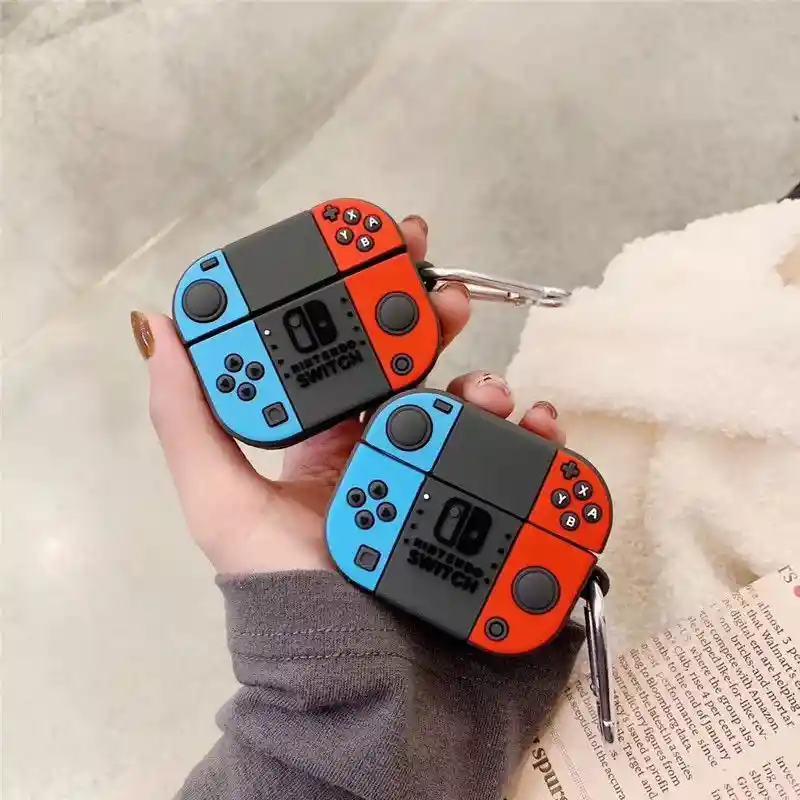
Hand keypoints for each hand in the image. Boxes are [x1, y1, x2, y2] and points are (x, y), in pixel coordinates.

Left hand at [132, 216, 564, 574]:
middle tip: (446, 297)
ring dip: (486, 386)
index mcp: (327, 443)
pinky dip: (536, 440)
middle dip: (432, 324)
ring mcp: (439, 484)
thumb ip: (190, 422)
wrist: (363, 687)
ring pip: (470, 412)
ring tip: (494, 391)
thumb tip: (163, 325)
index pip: (348, 356)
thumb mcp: (224, 507)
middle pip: (416, 370)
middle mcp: (383, 455)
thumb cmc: (291, 593)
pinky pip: (517, 464)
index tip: (382, 250)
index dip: (363, 300)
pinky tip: (540, 427)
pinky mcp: (483, 513)